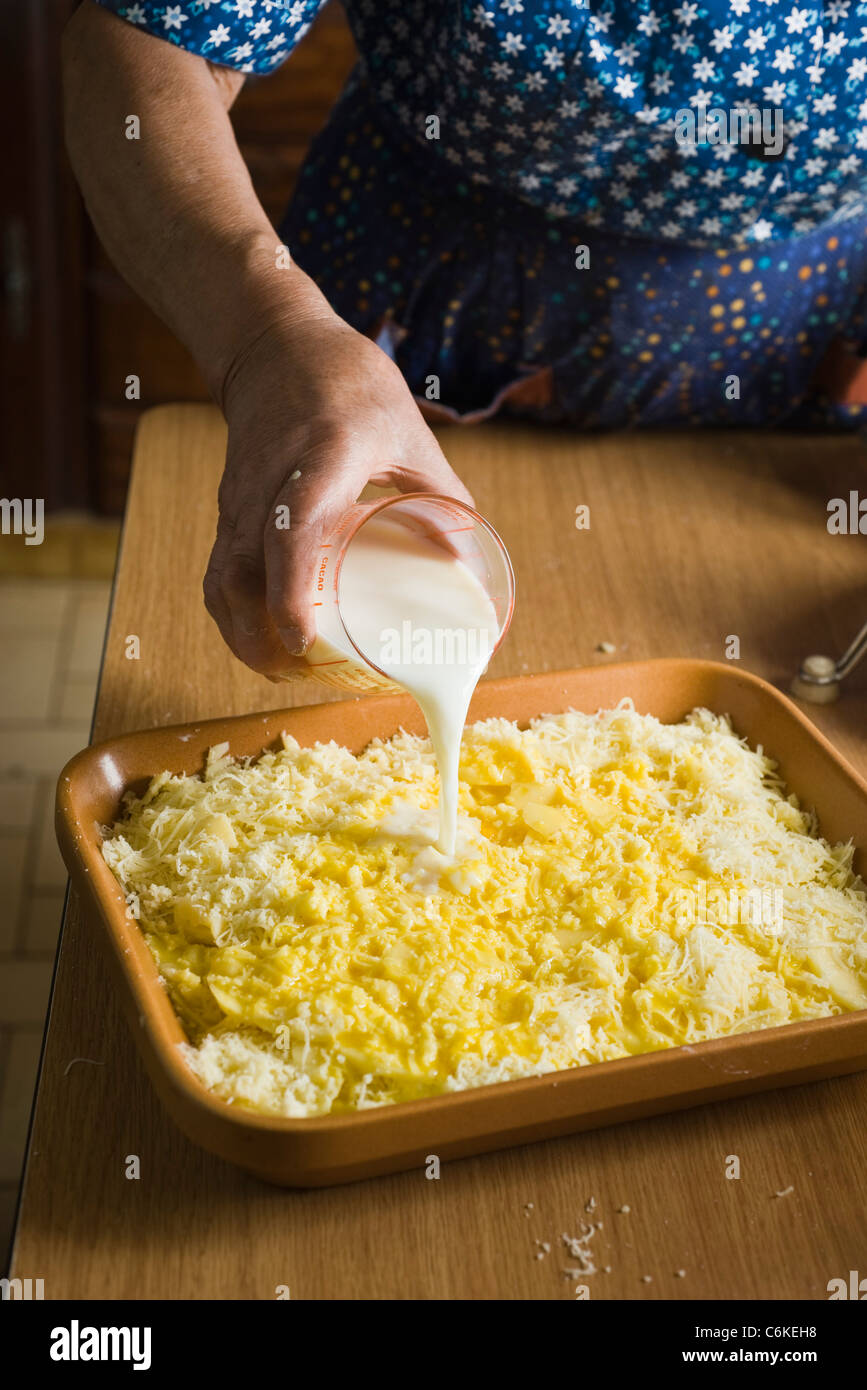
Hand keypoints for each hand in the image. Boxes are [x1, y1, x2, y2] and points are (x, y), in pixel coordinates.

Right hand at [203, 311, 473, 679]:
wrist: (274, 345)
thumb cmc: (349, 384)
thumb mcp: (409, 430)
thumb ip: (442, 494)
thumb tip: (467, 562)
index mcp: (321, 457)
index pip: (290, 530)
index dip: (290, 588)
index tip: (301, 639)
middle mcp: (268, 481)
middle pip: (242, 570)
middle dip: (260, 634)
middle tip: (299, 673)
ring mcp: (239, 497)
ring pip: (221, 577)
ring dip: (242, 632)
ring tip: (281, 669)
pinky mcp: (227, 507)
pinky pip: (218, 570)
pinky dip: (233, 612)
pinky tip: (261, 638)